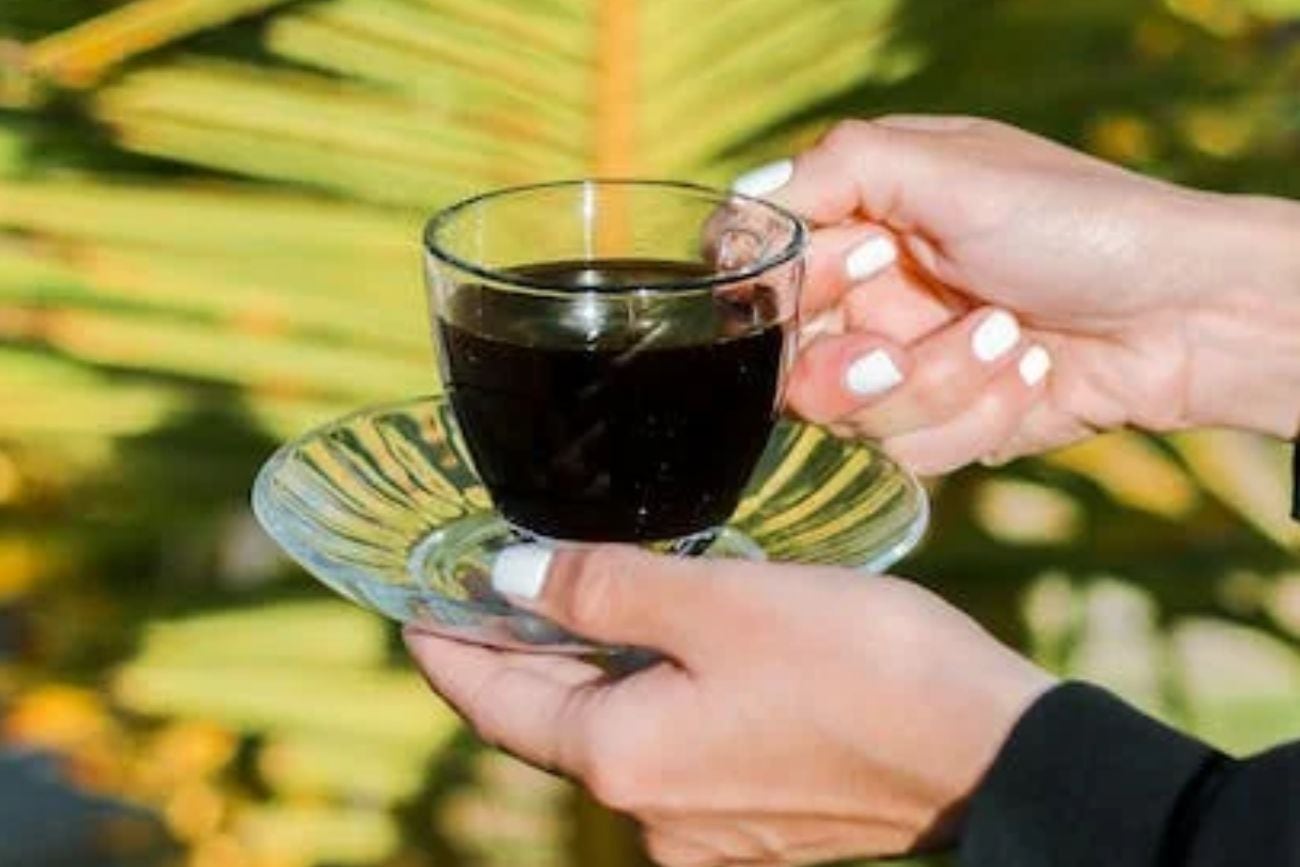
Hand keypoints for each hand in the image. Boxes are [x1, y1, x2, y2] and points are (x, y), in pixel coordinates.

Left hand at [405, 545, 1052, 865]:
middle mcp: (652, 815)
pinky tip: (673, 648)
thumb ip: (603, 591)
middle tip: (494, 585)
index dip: (447, 650)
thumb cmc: (863, 667)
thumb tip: (510, 579)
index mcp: (624, 761)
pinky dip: (653, 697)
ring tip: (580, 599)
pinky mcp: (755, 823)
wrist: (992, 751)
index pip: (495, 704)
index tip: (415, 609)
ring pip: (617, 735)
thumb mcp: (721, 604)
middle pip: (552, 723)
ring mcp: (705, 830)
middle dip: (520, 655)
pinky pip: (674, 751)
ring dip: (593, 673)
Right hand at [732, 116, 1299, 471]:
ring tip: (1012, 339)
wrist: (1187, 313)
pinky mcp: (937, 425)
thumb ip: (835, 171)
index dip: (785, 290)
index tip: (862, 267)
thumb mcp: (950, 169)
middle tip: (902, 346)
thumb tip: (737, 208)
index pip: (753, 269)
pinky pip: (909, 454)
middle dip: (856, 365)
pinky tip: (1033, 374)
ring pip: (849, 420)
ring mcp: (898, 367)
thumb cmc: (1077, 221)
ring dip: (940, 384)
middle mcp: (864, 295)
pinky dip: (977, 416)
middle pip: (784, 366)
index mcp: (856, 220)